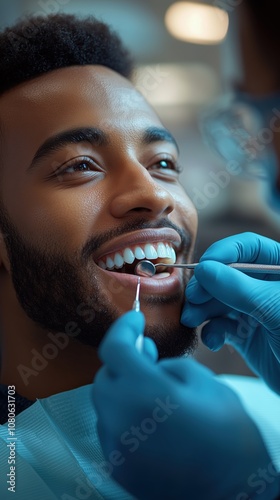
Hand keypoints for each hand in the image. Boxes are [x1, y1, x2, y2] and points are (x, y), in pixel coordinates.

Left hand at [92, 310, 275, 499]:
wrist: (233, 493)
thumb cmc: (228, 436)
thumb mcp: (206, 383)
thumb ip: (169, 365)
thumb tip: (147, 362)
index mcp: (144, 391)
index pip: (114, 347)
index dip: (124, 328)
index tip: (135, 321)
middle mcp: (121, 418)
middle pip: (105, 375)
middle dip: (123, 360)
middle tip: (145, 354)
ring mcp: (116, 446)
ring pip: (104, 402)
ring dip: (122, 387)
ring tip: (151, 389)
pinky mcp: (118, 467)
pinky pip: (110, 428)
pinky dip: (123, 414)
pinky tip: (148, 416)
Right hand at [181, 232, 279, 393]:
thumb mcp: (274, 308)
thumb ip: (239, 288)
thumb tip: (204, 269)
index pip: (249, 247)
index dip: (224, 253)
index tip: (203, 268)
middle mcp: (266, 286)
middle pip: (227, 274)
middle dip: (207, 286)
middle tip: (193, 299)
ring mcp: (256, 310)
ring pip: (219, 300)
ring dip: (202, 310)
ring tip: (191, 320)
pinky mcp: (247, 335)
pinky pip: (222, 326)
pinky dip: (213, 332)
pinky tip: (213, 340)